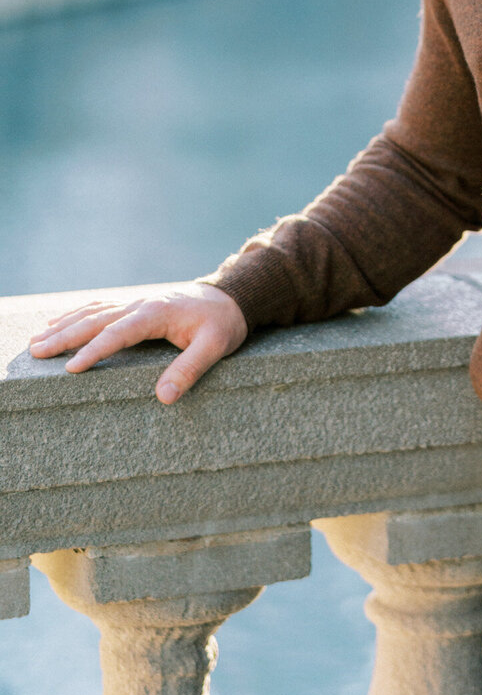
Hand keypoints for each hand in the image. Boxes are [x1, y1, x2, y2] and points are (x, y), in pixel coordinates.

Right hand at [28, 282, 248, 404]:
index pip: (119, 332)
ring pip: (94, 313)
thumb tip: (164, 397)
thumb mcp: (215, 346)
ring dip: (64, 326)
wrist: (233, 297)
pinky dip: (77, 315)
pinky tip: (59, 322)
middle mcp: (141, 304)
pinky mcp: (137, 306)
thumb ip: (190, 369)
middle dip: (65, 336)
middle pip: (97, 320)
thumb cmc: (223, 323)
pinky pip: (101, 309)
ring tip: (36, 341)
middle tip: (36, 351)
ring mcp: (137, 303)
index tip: (71, 367)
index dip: (95, 350)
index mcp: (157, 312)